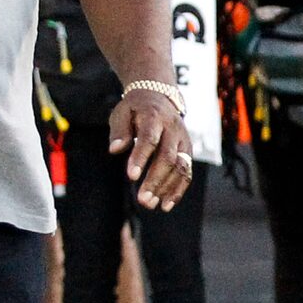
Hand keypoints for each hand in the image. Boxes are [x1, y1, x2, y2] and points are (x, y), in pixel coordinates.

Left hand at [110, 87, 195, 209]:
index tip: (131, 176)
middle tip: (143, 200)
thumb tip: (115, 149)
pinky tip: (166, 204)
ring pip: (181, 167)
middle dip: (155, 180)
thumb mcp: (122, 112)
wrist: (160, 97)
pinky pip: (187, 173)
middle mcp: (173, 130)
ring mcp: (183, 141)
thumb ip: (119, 131)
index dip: (141, 157)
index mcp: (154, 117)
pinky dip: (178, 190)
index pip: (149, 139)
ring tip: (151, 205)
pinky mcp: (188, 152)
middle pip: (168, 157)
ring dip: (167, 188)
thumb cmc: (136, 109)